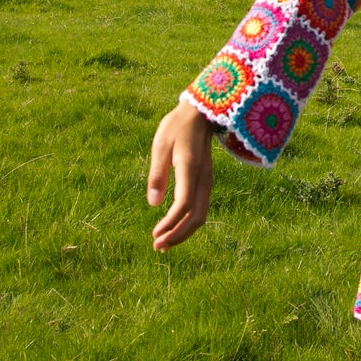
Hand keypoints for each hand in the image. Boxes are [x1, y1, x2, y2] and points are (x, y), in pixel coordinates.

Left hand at [147, 100, 215, 250]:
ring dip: (184, 232)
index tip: (155, 234)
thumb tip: (153, 204)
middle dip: (178, 235)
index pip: (184, 203)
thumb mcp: (159, 145)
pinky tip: (174, 227)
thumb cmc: (176, 127)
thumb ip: (157, 174)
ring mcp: (207, 181)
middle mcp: (203, 178)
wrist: (200, 114)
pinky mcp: (206, 181)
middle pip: (196, 216)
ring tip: (164, 242)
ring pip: (201, 215)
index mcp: (189, 168)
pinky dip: (188, 222)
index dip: (170, 222)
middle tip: (157, 246)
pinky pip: (200, 208)